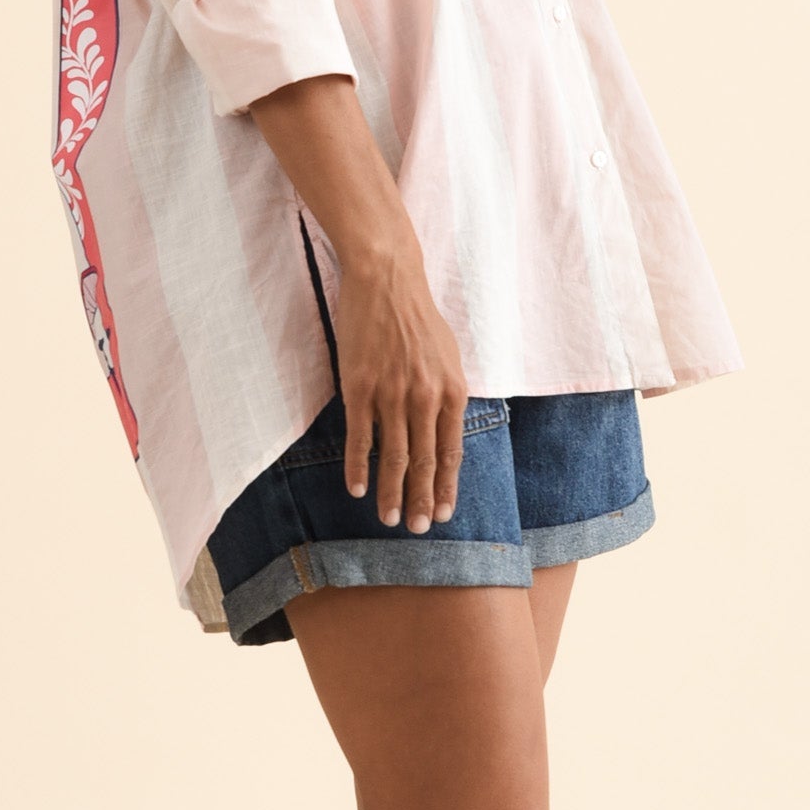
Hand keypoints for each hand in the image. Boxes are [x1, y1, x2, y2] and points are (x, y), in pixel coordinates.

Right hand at [332, 256, 468, 533]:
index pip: (450, 452)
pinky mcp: (359, 387)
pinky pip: (359, 437)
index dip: (445, 486)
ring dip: (391, 492)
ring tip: (388, 519)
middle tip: (415, 529)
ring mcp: (390, 394)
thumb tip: (447, 427)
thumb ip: (448, 393)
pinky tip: (357, 489)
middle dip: (420, 499)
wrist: (386, 280)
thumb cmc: (417, 316)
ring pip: (392, 456)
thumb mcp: (448, 355)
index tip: (441, 514)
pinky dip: (358, 466)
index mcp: (451, 391)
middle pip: (423, 461)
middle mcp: (424, 397)